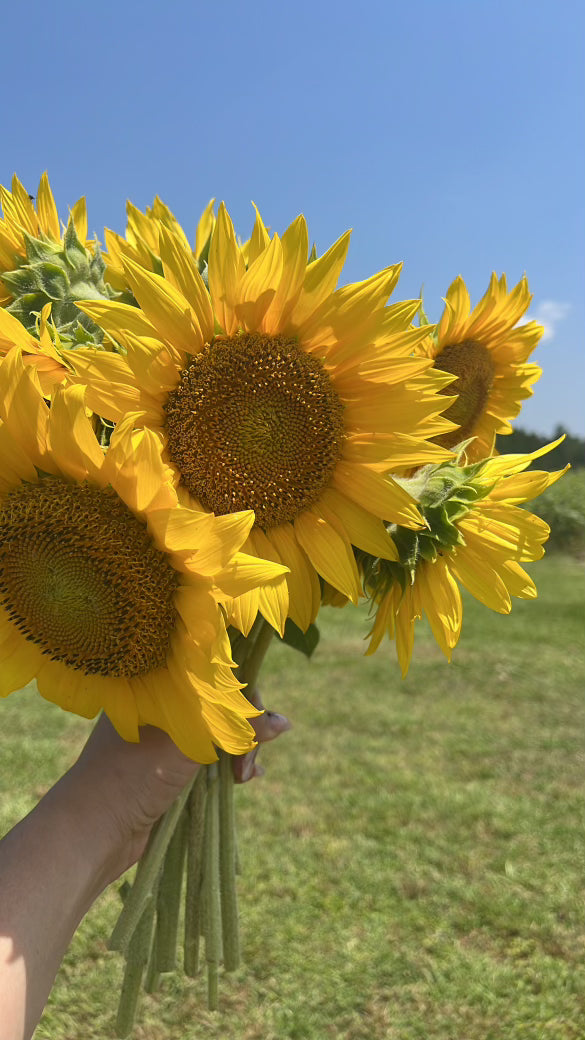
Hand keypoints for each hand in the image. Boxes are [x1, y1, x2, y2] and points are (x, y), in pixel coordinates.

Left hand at [68, 698, 291, 878]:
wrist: (94, 829)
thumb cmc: (133, 773)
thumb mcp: (189, 741)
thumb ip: (235, 727)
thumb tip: (284, 724)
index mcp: (157, 683)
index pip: (213, 671)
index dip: (240, 692)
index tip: (257, 719)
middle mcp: (163, 704)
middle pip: (222, 703)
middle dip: (243, 729)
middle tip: (246, 761)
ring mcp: (167, 737)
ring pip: (220, 731)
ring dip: (240, 751)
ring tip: (243, 777)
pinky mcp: (171, 767)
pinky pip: (212, 758)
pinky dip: (230, 765)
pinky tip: (245, 779)